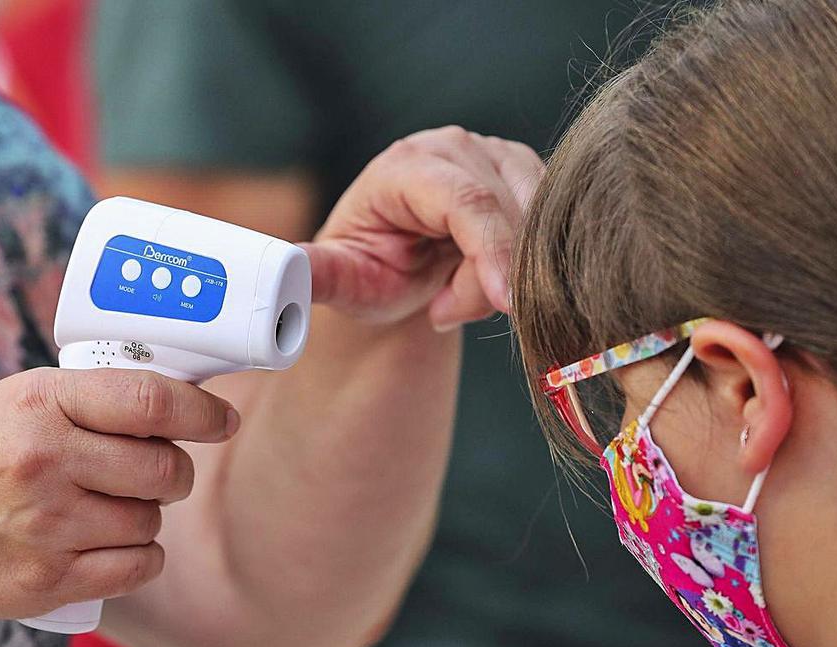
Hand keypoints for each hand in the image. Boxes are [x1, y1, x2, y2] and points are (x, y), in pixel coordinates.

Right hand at [0, 367, 235, 626]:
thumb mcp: (16, 404)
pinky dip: (141, 558)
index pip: (151, 400)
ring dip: (148, 515)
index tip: (223, 419)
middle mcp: (44, 461)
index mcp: (40, 403)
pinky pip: (138, 568)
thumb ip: (90, 401)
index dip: (203, 411)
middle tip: (156, 470)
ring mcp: (45, 525)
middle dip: (176, 470)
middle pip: (165, 466)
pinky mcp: (45, 580)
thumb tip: (180, 402)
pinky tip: (115, 544)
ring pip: (152, 520)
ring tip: (109, 507)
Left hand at [303, 126, 544, 330]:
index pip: (465, 200)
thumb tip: (284, 274)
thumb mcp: (340, 279)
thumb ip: (316, 274)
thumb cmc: (367, 270)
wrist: (395, 263)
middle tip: (445, 310)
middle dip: (492, 278)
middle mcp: (454, 146)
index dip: (491, 249)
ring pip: (536, 218)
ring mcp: (494, 154)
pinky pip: (552, 223)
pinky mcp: (524, 172)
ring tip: (456, 295)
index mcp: (406, 163)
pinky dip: (531, 262)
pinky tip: (490, 280)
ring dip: (511, 273)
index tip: (507, 301)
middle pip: (505, 214)